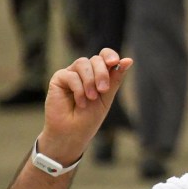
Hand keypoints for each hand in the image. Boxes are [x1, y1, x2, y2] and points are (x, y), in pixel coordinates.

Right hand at [39, 50, 133, 164]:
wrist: (72, 133)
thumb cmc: (89, 117)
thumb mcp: (107, 97)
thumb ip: (115, 79)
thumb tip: (128, 60)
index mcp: (98, 74)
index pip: (105, 56)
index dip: (110, 55)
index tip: (115, 62)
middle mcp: (85, 72)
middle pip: (96, 59)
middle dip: (102, 73)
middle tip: (103, 90)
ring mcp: (71, 74)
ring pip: (83, 63)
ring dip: (90, 81)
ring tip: (91, 98)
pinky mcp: (58, 79)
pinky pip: (70, 75)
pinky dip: (78, 88)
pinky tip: (80, 102)